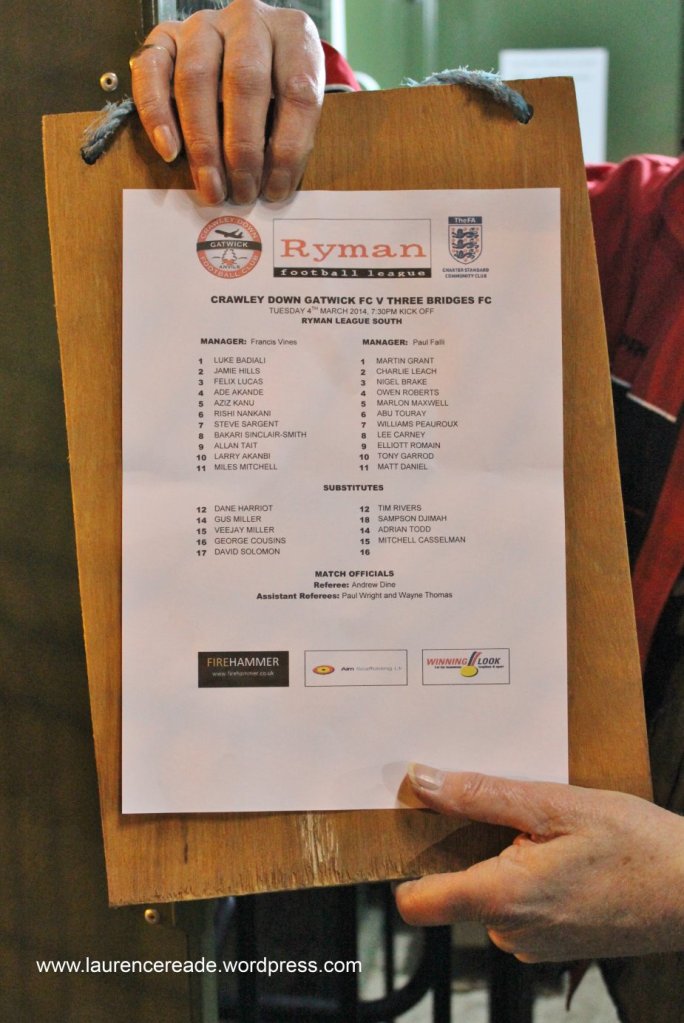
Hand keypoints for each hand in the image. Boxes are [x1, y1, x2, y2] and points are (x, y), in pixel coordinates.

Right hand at [130, 0, 324, 204]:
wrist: (247, 55)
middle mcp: (248, 20)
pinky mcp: (166, 37)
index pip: (298, 90)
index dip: (289, 147)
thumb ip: (291, 137)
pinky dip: (156, 113)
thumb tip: (270, 189)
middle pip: (244, 81)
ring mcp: (203, 25)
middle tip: (242, 193)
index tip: (276, 189)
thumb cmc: (277, 93)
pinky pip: (151, 70)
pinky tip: (169, 150)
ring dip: (202, 142)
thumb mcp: (298, 108)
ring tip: (210, 185)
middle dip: (243, 148)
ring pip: (196, 77)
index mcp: (294, 34)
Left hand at [395, 764, 683, 961]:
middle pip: (453, 887)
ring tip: (545, 833)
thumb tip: (424, 782)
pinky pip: (516, 907)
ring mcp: (532, 943)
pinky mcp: (551, 944)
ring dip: (502, 860)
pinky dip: (525, 877)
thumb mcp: (556, 804)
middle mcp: (510, 931)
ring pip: (487, 894)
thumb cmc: (636, 844)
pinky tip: (561, 855)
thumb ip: (482, 795)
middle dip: (468, 847)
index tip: (411, 827)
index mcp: (503, 897)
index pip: (416, 903)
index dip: (403, 864)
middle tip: (507, 811)